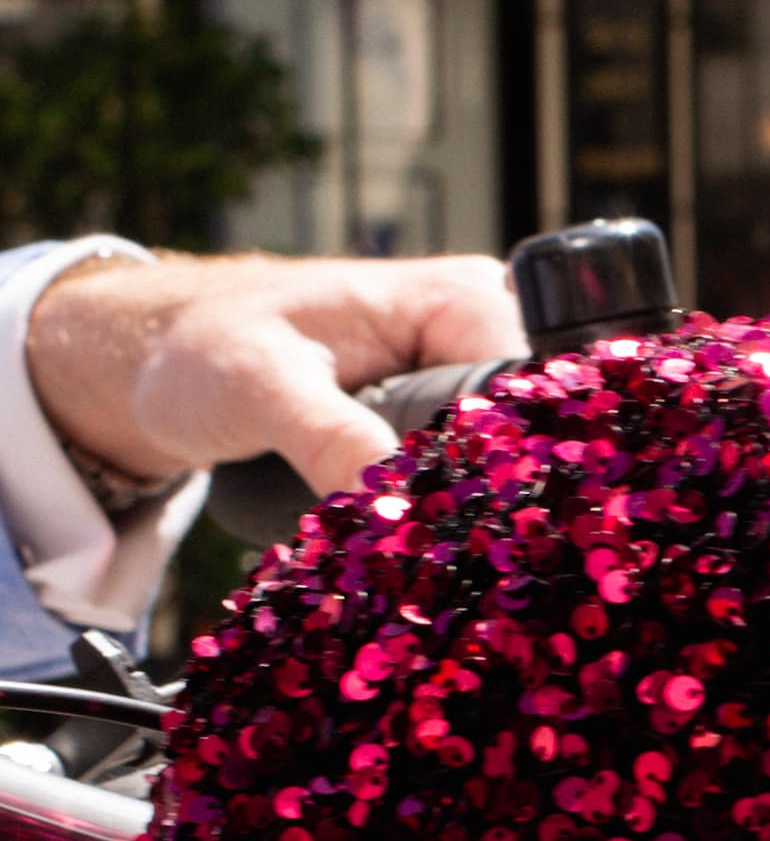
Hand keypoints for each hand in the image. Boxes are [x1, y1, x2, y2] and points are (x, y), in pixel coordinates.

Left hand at [26, 250, 520, 504]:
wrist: (165, 358)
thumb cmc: (205, 346)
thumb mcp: (260, 386)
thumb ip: (328, 438)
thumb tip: (397, 505)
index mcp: (459, 299)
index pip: (534, 387)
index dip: (513, 457)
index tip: (466, 513)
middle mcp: (479, 334)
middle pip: (532, 433)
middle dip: (492, 495)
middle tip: (433, 539)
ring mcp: (464, 381)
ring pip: (504, 466)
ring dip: (468, 512)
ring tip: (421, 541)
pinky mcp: (443, 424)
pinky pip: (470, 478)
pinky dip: (444, 512)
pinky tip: (416, 535)